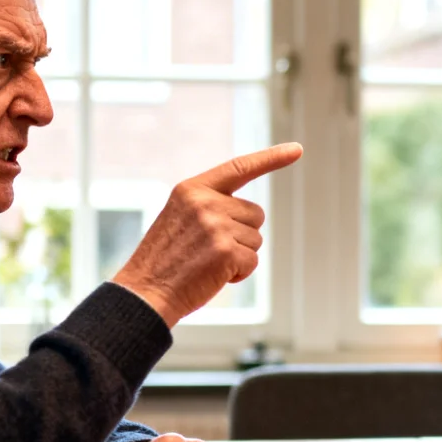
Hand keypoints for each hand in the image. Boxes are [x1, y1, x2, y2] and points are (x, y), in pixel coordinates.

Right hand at [113, 143, 303, 327]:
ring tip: (206, 263)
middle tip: (209, 250)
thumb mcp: (180, 217)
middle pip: (255, 214)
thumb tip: (251, 214)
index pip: (239, 167)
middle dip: (241, 234)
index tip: (296, 149)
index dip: (271, 158)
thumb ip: (210, 206)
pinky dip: (239, 273)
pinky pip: (252, 261)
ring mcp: (217, 226)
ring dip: (239, 255)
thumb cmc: (165, 259)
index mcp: (191, 189)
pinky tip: (213, 276)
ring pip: (255, 239)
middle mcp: (205, 202)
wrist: (145, 292)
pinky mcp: (226, 252)